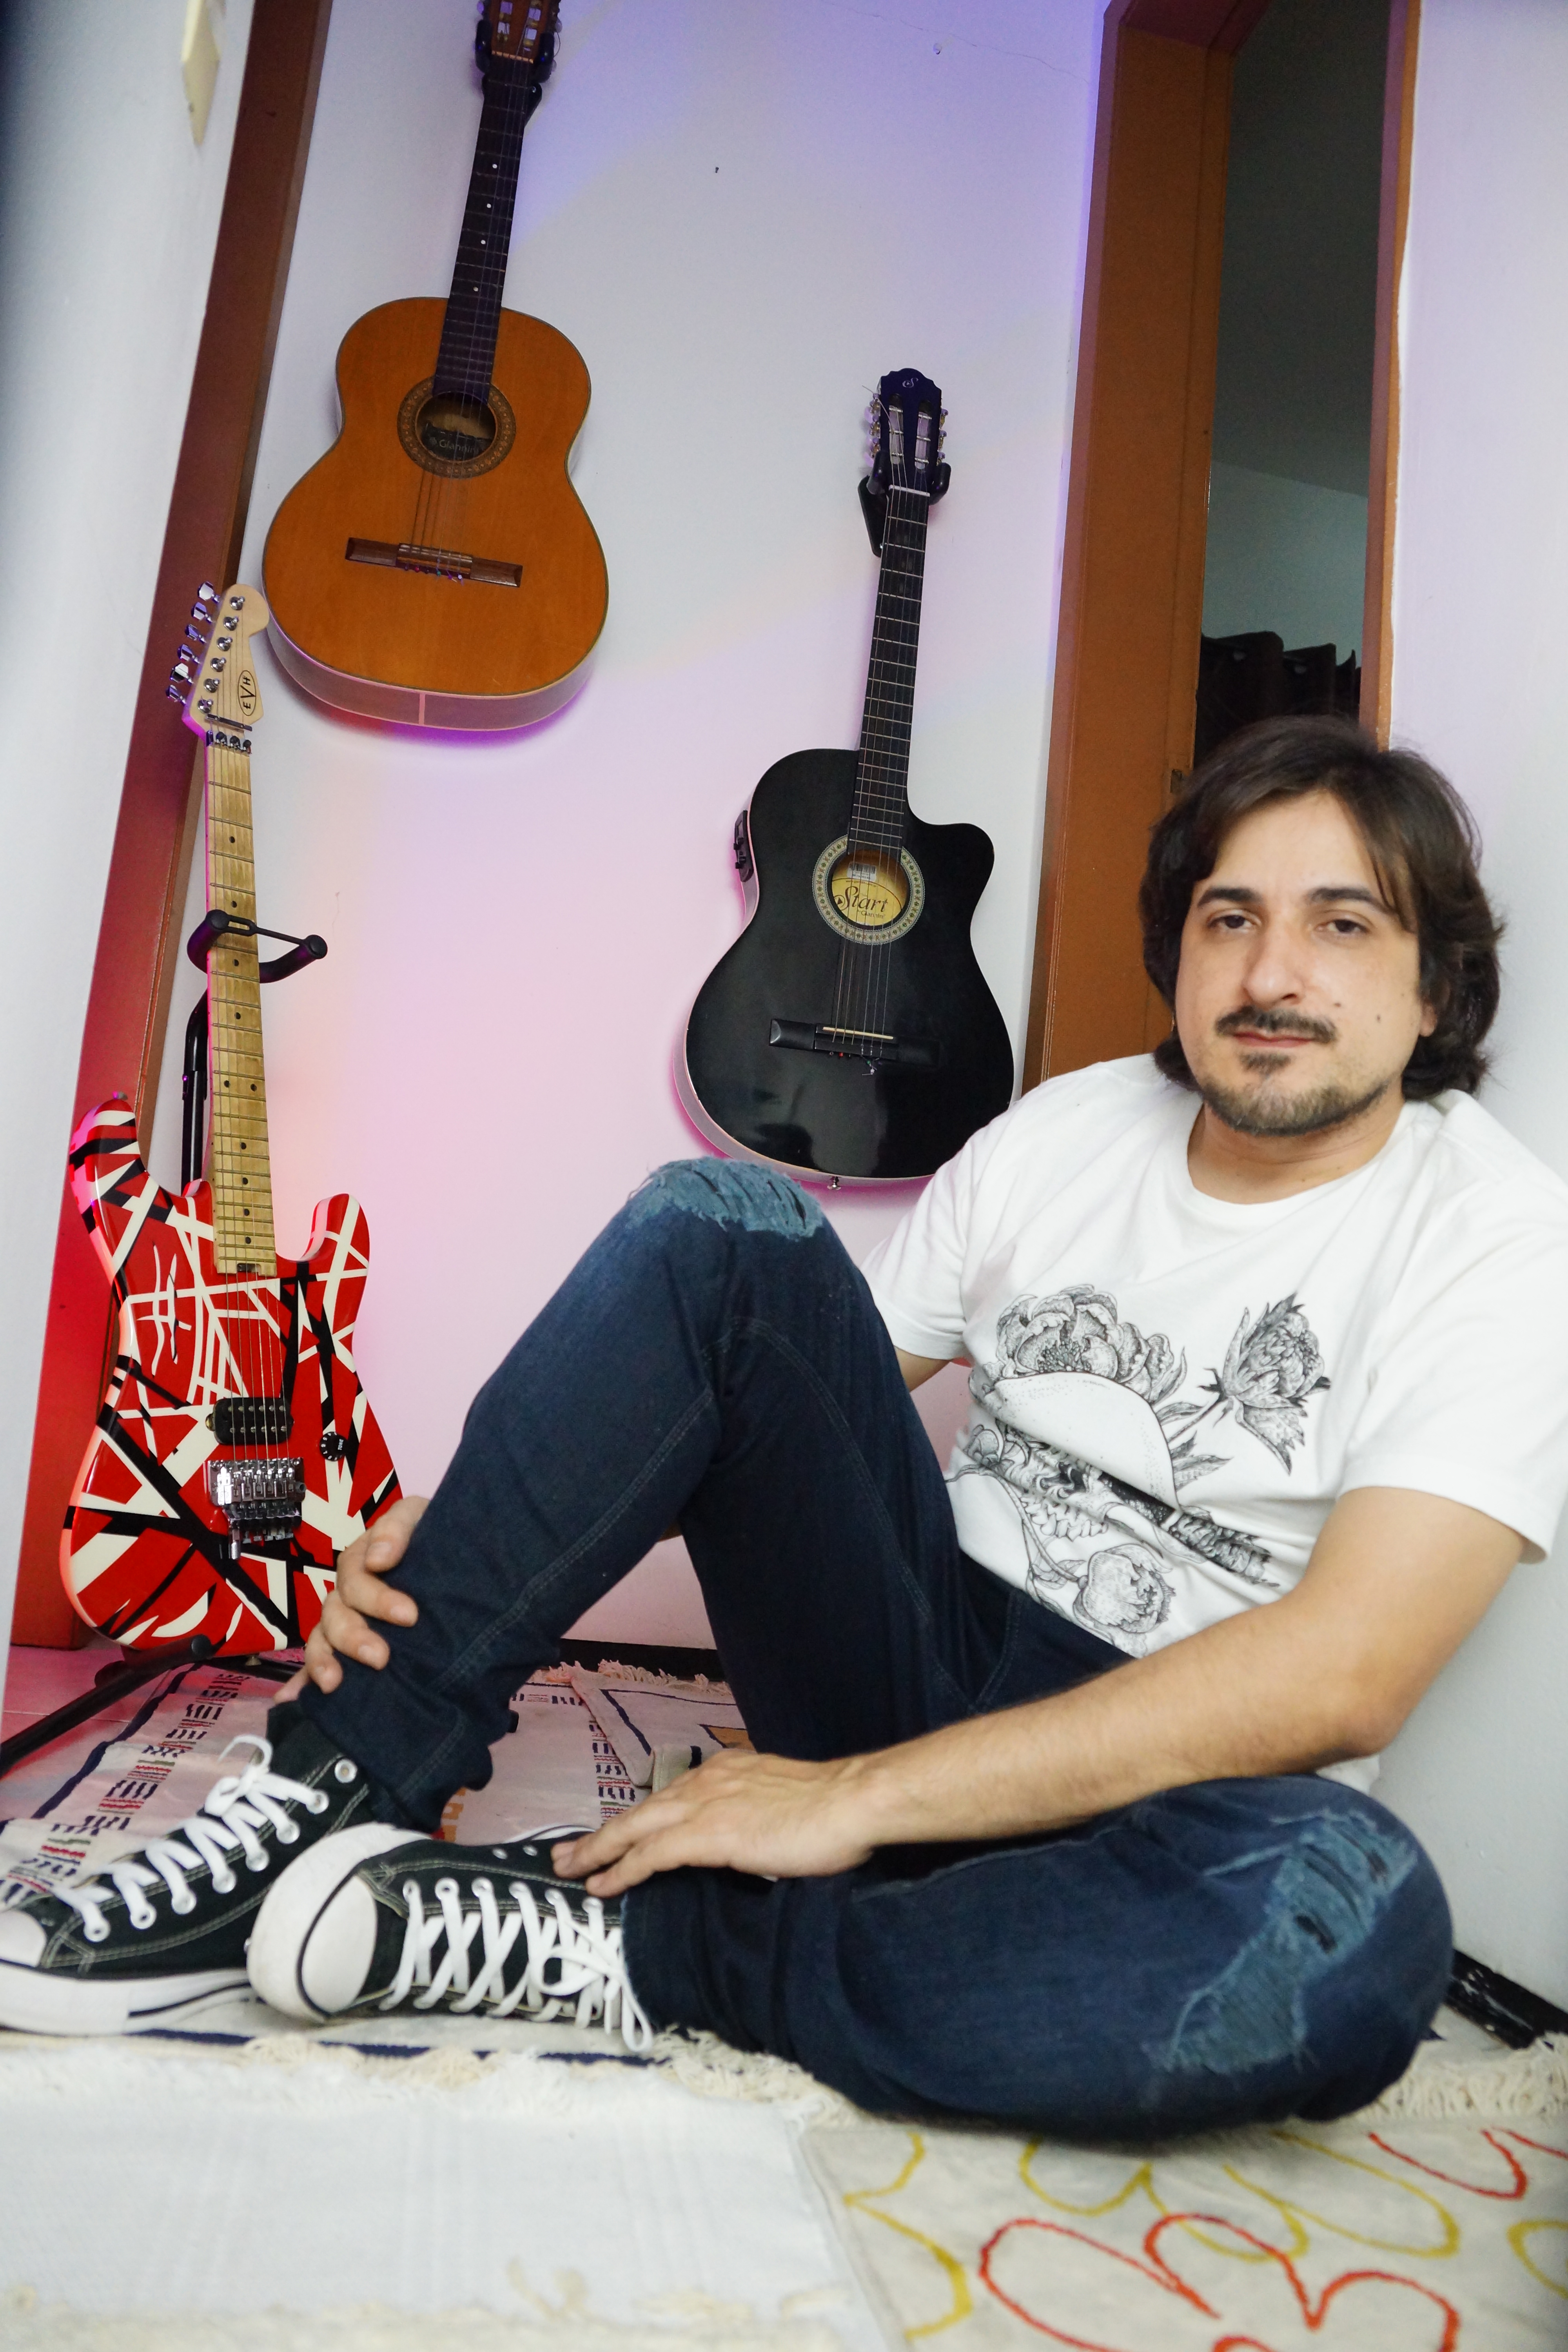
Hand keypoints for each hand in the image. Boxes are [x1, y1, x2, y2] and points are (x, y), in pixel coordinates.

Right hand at [284, 1496, 429, 1697]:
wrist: (468, 1565)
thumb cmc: (444, 1542)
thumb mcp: (424, 1521)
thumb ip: (399, 1529)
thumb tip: (378, 1559)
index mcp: (368, 1555)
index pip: (355, 1570)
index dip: (376, 1595)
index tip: (408, 1616)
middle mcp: (351, 1585)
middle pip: (337, 1610)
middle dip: (354, 1635)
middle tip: (381, 1657)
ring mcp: (346, 1616)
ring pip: (322, 1637)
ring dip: (323, 1660)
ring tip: (334, 1683)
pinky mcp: (345, 1646)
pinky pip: (316, 1662)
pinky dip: (302, 1681)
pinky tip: (289, 1700)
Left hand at [552, 1747, 879, 1896]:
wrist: (850, 1802)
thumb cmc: (830, 1809)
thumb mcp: (781, 1800)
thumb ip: (754, 1811)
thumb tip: (746, 1834)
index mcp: (726, 1772)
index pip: (668, 1798)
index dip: (636, 1820)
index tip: (613, 1835)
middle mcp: (707, 1782)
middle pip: (639, 1811)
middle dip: (599, 1835)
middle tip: (563, 1854)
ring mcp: (705, 1806)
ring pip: (635, 1829)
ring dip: (598, 1851)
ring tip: (569, 1871)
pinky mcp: (708, 1835)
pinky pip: (652, 1855)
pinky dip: (623, 1871)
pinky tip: (602, 1886)